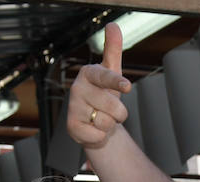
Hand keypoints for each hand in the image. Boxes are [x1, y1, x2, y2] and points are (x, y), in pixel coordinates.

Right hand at [67, 23, 132, 149]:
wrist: (93, 120)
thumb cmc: (104, 93)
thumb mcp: (111, 71)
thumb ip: (113, 49)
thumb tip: (113, 26)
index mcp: (89, 74)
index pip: (104, 76)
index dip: (116, 82)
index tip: (127, 85)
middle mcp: (78, 89)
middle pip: (113, 107)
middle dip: (120, 113)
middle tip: (112, 110)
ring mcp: (73, 108)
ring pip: (106, 123)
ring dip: (109, 124)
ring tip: (101, 118)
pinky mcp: (72, 127)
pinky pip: (98, 136)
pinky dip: (101, 136)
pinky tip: (94, 129)